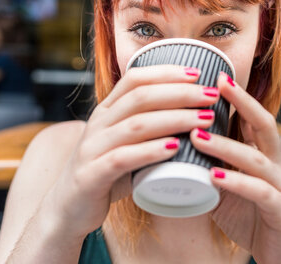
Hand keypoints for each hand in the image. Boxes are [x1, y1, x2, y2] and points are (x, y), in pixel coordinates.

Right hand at [40, 65, 220, 238]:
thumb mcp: (125, 142)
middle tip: (211, 96)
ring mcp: (93, 148)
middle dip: (180, 93)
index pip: (135, 79)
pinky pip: (122, 158)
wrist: (69, 207)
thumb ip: (148, 125)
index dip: (166, 72)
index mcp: (106, 110)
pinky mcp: (91, 175)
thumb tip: (193, 111)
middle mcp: (98, 123)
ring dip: (174, 119)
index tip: (198, 73)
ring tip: (204, 119)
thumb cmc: (108, 172)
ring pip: (136, 125)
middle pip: (141, 97)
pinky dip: (150, 151)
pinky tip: (174, 147)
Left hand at [190, 72, 280, 263]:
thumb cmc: (249, 215)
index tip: (215, 74)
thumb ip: (209, 163)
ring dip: (226, 146)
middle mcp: (276, 165)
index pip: (252, 118)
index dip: (237, 96)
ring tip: (197, 136)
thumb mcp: (226, 185)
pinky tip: (213, 177)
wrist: (280, 256)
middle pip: (264, 125)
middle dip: (243, 102)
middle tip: (216, 85)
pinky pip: (261, 193)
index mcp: (264, 155)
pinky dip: (237, 183)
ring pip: (256, 159)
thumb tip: (174, 145)